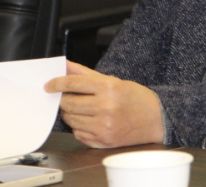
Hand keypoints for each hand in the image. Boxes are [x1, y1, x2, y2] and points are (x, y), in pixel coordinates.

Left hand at [44, 61, 164, 147]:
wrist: (155, 119)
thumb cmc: (135, 98)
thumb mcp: (113, 80)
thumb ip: (85, 73)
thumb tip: (65, 65)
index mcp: (109, 87)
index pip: (73, 84)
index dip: (57, 83)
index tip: (49, 85)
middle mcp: (105, 107)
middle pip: (68, 103)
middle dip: (63, 100)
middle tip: (67, 97)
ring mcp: (103, 125)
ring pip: (70, 119)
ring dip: (70, 113)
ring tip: (82, 109)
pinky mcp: (102, 140)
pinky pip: (78, 133)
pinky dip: (79, 126)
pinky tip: (90, 120)